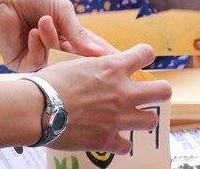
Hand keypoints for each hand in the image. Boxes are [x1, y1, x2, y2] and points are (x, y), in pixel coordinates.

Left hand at [0, 0, 116, 69]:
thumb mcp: (62, 10)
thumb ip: (80, 34)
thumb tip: (100, 53)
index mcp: (66, 30)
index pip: (90, 47)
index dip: (105, 55)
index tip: (124, 62)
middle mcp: (54, 45)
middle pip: (76, 61)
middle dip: (82, 57)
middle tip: (95, 61)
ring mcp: (38, 55)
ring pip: (56, 62)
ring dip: (51, 39)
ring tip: (42, 20)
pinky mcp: (21, 62)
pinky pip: (38, 64)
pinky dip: (37, 47)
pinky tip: (30, 32)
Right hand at [37, 46, 173, 152]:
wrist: (37, 109)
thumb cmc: (51, 83)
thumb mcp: (76, 63)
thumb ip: (97, 65)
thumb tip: (103, 65)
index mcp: (114, 68)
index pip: (146, 54)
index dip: (144, 55)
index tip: (140, 59)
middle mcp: (122, 92)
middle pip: (163, 91)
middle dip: (159, 91)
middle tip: (150, 93)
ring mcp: (117, 118)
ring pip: (151, 121)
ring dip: (143, 118)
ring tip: (133, 117)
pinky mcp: (107, 140)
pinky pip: (126, 145)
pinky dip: (121, 143)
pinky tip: (113, 138)